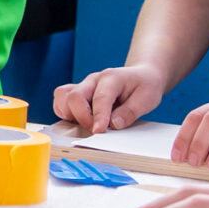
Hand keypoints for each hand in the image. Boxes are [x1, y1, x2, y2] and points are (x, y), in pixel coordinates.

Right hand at [53, 63, 167, 134]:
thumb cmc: (143, 86)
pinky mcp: (77, 93)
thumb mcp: (147, 98)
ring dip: (70, 115)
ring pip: (62, 97)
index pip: (100, 97)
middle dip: (82, 118)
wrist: (140, 76)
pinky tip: (81, 122)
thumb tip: (113, 125)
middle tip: (97, 131)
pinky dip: (66, 114)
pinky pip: (61, 102)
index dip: (98, 116)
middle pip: (74, 96)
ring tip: (87, 124)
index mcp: (111, 78)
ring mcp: (83, 86)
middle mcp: (93, 80)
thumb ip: (130, 112)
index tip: (98, 131)